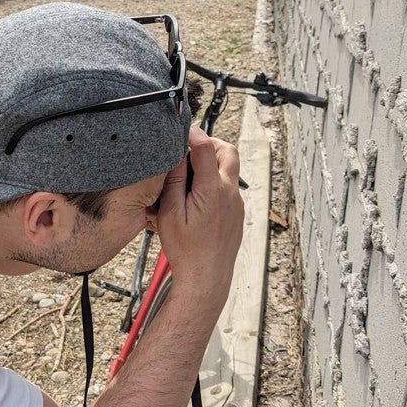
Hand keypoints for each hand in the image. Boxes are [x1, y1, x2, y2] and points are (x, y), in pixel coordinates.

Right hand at [156, 126, 243, 301]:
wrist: (206, 278)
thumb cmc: (186, 250)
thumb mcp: (169, 214)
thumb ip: (174, 182)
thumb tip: (177, 157)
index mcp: (212, 190)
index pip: (205, 147)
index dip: (192, 133)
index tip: (181, 128)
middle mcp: (229, 193)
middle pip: (228, 151)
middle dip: (210, 143)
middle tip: (190, 149)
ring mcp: (236, 203)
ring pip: (229, 170)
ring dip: (212, 164)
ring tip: (189, 176)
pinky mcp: (237, 213)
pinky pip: (228, 188)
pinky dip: (214, 183)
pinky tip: (196, 198)